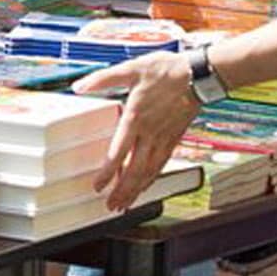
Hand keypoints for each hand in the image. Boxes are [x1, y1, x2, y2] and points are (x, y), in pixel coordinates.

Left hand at [73, 51, 200, 209]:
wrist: (197, 74)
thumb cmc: (164, 69)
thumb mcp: (130, 69)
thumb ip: (103, 79)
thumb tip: (79, 86)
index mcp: (135, 117)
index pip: (118, 152)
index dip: (108, 172)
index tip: (98, 187)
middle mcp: (149, 133)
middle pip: (134, 170)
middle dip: (122, 191)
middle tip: (111, 206)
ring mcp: (163, 138)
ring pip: (148, 171)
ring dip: (136, 190)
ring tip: (125, 205)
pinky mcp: (174, 138)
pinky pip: (162, 164)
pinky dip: (152, 179)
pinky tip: (146, 186)